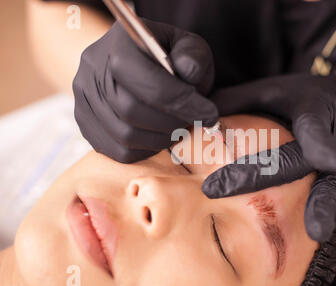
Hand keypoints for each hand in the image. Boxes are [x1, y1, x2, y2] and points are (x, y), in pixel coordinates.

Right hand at [73, 19, 217, 162]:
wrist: (142, 64)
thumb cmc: (170, 57)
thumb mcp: (189, 47)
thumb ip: (193, 56)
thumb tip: (188, 73)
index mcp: (119, 42)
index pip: (146, 80)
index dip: (182, 102)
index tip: (209, 113)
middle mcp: (93, 68)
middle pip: (132, 111)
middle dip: (171, 123)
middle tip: (192, 121)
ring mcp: (84, 97)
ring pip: (125, 135)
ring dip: (161, 139)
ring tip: (177, 127)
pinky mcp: (85, 122)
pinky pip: (116, 150)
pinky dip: (145, 150)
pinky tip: (158, 135)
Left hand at [202, 74, 335, 241]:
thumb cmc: (311, 99)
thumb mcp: (277, 89)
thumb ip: (238, 100)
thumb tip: (193, 113)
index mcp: (313, 110)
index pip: (292, 128)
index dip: (272, 145)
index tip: (240, 166)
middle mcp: (334, 137)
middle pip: (308, 161)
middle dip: (278, 179)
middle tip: (252, 203)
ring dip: (328, 206)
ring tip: (317, 231)